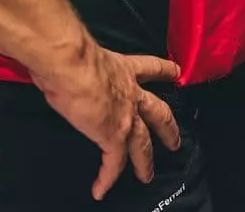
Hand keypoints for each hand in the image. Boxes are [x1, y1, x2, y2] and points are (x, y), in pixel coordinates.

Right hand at [33, 43, 181, 197]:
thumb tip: (68, 67)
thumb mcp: (86, 55)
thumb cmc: (73, 54)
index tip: (176, 73)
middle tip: (175, 141)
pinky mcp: (112, 136)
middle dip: (168, 128)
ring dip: (145, 161)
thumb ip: (85, 65)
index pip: (150, 68)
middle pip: (158, 112)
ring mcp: (125, 116)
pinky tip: (101, 190)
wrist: (71, 64)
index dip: (165, 71)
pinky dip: (107, 178)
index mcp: (124, 68)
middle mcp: (130, 93)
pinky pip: (113, 163)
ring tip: (148, 175)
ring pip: (142, 143)